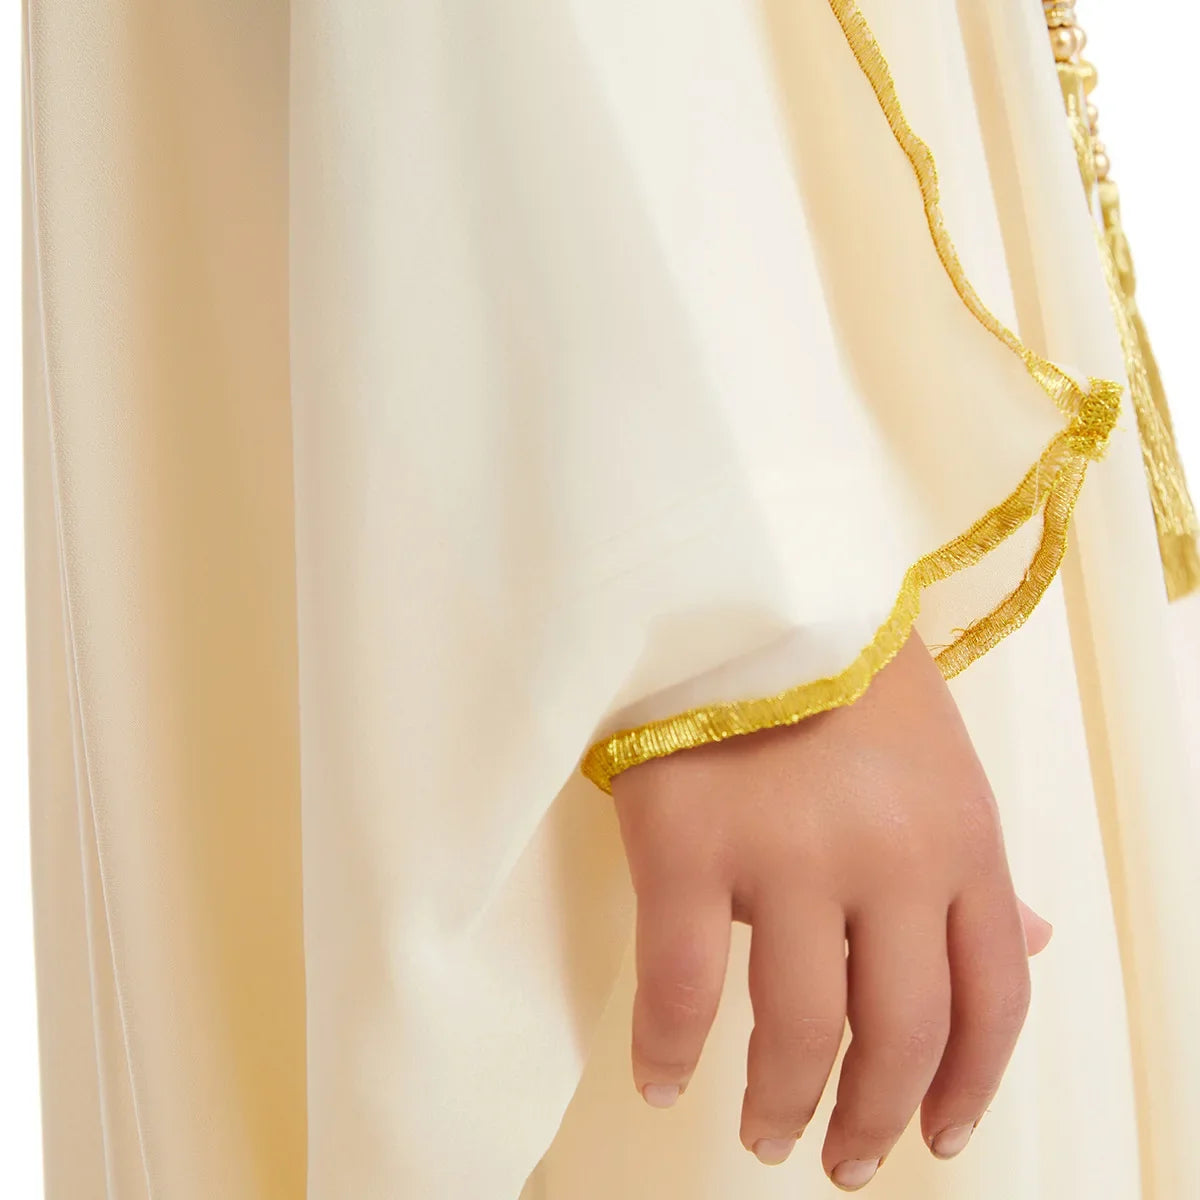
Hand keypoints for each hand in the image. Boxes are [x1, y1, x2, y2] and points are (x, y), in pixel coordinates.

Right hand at [610, 633, 1050, 1189]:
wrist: (738, 583)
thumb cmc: (840, 667)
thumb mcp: (937, 757)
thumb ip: (977, 859)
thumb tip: (1030, 944)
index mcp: (963, 834)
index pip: (992, 997)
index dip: (968, 1085)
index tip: (937, 1138)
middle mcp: (891, 859)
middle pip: (900, 1031)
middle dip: (875, 1117)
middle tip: (843, 1163)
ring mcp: (788, 855)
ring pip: (799, 1028)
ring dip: (784, 1103)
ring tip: (765, 1133)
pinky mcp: (688, 845)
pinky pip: (681, 987)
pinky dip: (671, 1051)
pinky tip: (663, 1079)